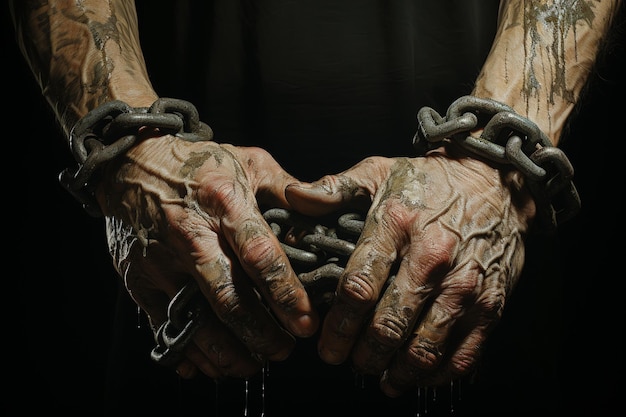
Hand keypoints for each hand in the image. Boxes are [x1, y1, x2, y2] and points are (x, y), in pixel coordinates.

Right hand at [96, 131, 318, 378]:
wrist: (129, 165)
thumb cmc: (198, 165)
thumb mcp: (248, 161)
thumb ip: (287, 189)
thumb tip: (322, 216)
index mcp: (223, 203)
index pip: (260, 255)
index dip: (285, 294)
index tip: (305, 322)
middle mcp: (190, 235)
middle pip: (229, 298)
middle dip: (260, 333)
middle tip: (284, 351)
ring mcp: (160, 262)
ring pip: (196, 320)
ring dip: (228, 351)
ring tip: (253, 364)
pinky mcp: (138, 280)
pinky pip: (164, 325)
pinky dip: (189, 351)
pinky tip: (211, 364)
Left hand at [285, 147, 534, 395]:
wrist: (497, 185)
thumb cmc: (431, 183)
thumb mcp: (379, 171)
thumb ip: (334, 189)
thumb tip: (292, 198)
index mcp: (397, 224)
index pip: (359, 286)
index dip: (338, 325)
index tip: (325, 345)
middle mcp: (433, 257)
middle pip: (389, 324)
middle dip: (363, 354)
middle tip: (350, 363)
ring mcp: (465, 283)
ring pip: (425, 346)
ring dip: (398, 371)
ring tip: (382, 377)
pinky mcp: (491, 302)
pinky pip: (464, 353)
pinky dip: (438, 374)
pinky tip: (419, 375)